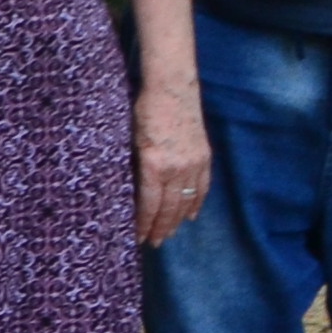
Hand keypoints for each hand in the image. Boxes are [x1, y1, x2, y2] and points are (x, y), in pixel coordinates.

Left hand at [134, 85, 210, 246]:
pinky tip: (189, 215)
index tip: (138, 237)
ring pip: (186, 200)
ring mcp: (193, 163)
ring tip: (168, 235)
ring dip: (176, 220)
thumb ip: (133, 166)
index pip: (150, 204)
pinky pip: (201, 187)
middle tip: (153, 243)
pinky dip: (195, 203)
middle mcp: (176, 168)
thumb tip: (128, 192)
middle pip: (169, 207)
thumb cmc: (143, 111)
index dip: (144, 223)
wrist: (172, 89)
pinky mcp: (204, 156)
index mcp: (154, 164)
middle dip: (160, 227)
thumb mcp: (130, 140)